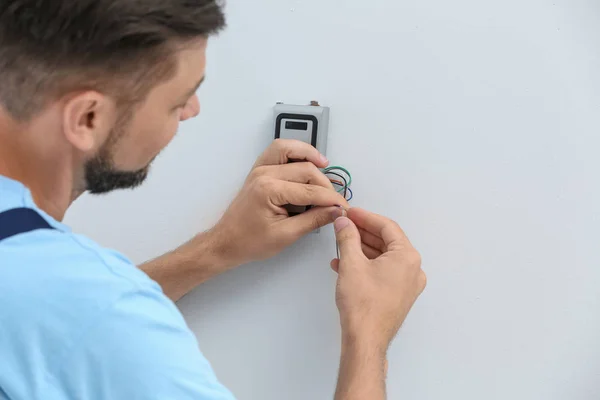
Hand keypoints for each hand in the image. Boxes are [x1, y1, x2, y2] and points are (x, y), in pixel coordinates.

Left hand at [210, 139, 348, 267]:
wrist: (227, 241)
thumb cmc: (250, 241)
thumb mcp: (286, 235)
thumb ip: (314, 220)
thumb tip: (335, 210)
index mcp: (269, 190)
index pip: (311, 190)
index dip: (331, 200)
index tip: (343, 208)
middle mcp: (264, 174)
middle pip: (305, 169)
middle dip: (325, 184)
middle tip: (335, 200)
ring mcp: (260, 169)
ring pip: (289, 149)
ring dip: (309, 154)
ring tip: (325, 165)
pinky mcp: (259, 170)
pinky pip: (278, 151)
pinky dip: (294, 152)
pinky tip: (307, 161)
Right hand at [332, 208, 425, 351]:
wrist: (365, 340)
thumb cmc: (362, 302)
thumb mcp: (351, 264)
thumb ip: (347, 237)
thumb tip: (343, 221)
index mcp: (407, 257)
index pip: (387, 227)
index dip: (366, 217)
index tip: (349, 212)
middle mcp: (413, 269)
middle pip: (387, 241)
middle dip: (363, 232)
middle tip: (344, 225)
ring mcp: (407, 284)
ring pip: (384, 257)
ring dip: (362, 248)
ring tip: (341, 243)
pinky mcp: (398, 296)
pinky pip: (383, 272)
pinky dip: (366, 265)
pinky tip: (344, 264)